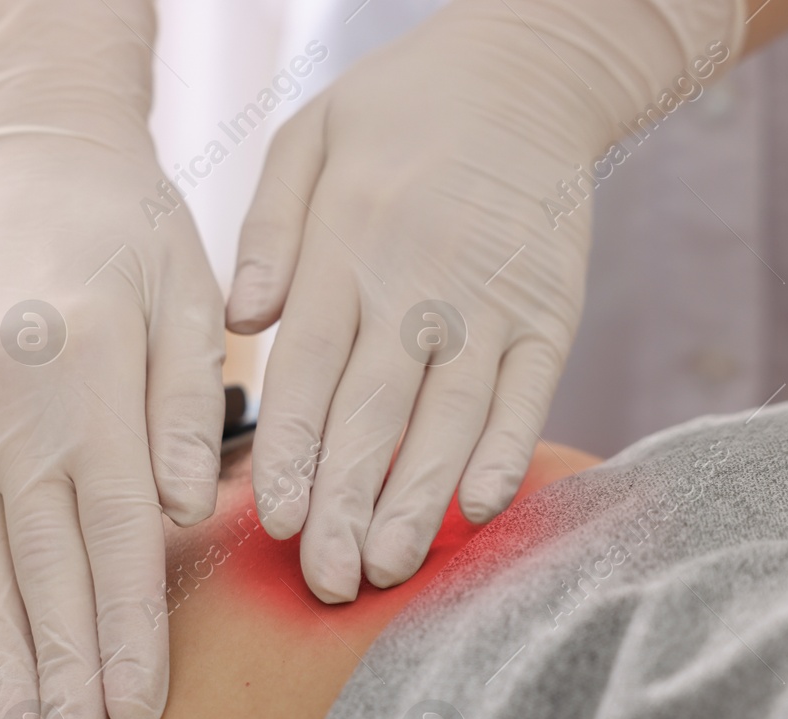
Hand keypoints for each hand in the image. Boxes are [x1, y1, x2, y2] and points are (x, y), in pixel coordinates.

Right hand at [0, 129, 225, 718]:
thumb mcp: (187, 293)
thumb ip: (190, 404)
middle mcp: (14, 409)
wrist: (26, 156)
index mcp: (92, 381)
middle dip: (63, 671)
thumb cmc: (127, 231)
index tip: (139, 713)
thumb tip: (186, 511)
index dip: (129, 631)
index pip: (118, 534)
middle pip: (43, 566)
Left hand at [228, 0, 741, 601]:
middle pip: (376, 411)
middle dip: (349, 503)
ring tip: (390, 567)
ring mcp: (491, 301)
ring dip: (420, 498)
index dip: (297, 453)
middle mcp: (417, 281)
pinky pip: (528, 391)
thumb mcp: (307, 140)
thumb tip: (238, 321)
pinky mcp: (550, 310)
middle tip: (328, 581)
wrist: (527, 68)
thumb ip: (268, 231)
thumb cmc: (397, 112)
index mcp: (345, 246)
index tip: (279, 522)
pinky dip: (506, 448)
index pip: (312, 371)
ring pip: (450, 417)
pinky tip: (480, 507)